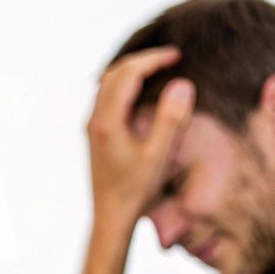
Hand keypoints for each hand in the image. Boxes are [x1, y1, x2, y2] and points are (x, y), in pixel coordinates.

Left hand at [85, 46, 193, 234]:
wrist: (111, 218)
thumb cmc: (135, 192)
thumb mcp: (158, 157)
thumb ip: (170, 119)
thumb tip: (182, 85)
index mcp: (108, 122)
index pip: (128, 74)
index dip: (153, 60)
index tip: (177, 55)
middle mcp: (95, 120)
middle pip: (114, 73)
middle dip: (142, 60)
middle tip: (170, 57)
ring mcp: (92, 127)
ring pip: (108, 84)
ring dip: (132, 70)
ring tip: (158, 67)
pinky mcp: (95, 135)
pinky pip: (107, 97)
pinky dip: (125, 84)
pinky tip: (142, 90)